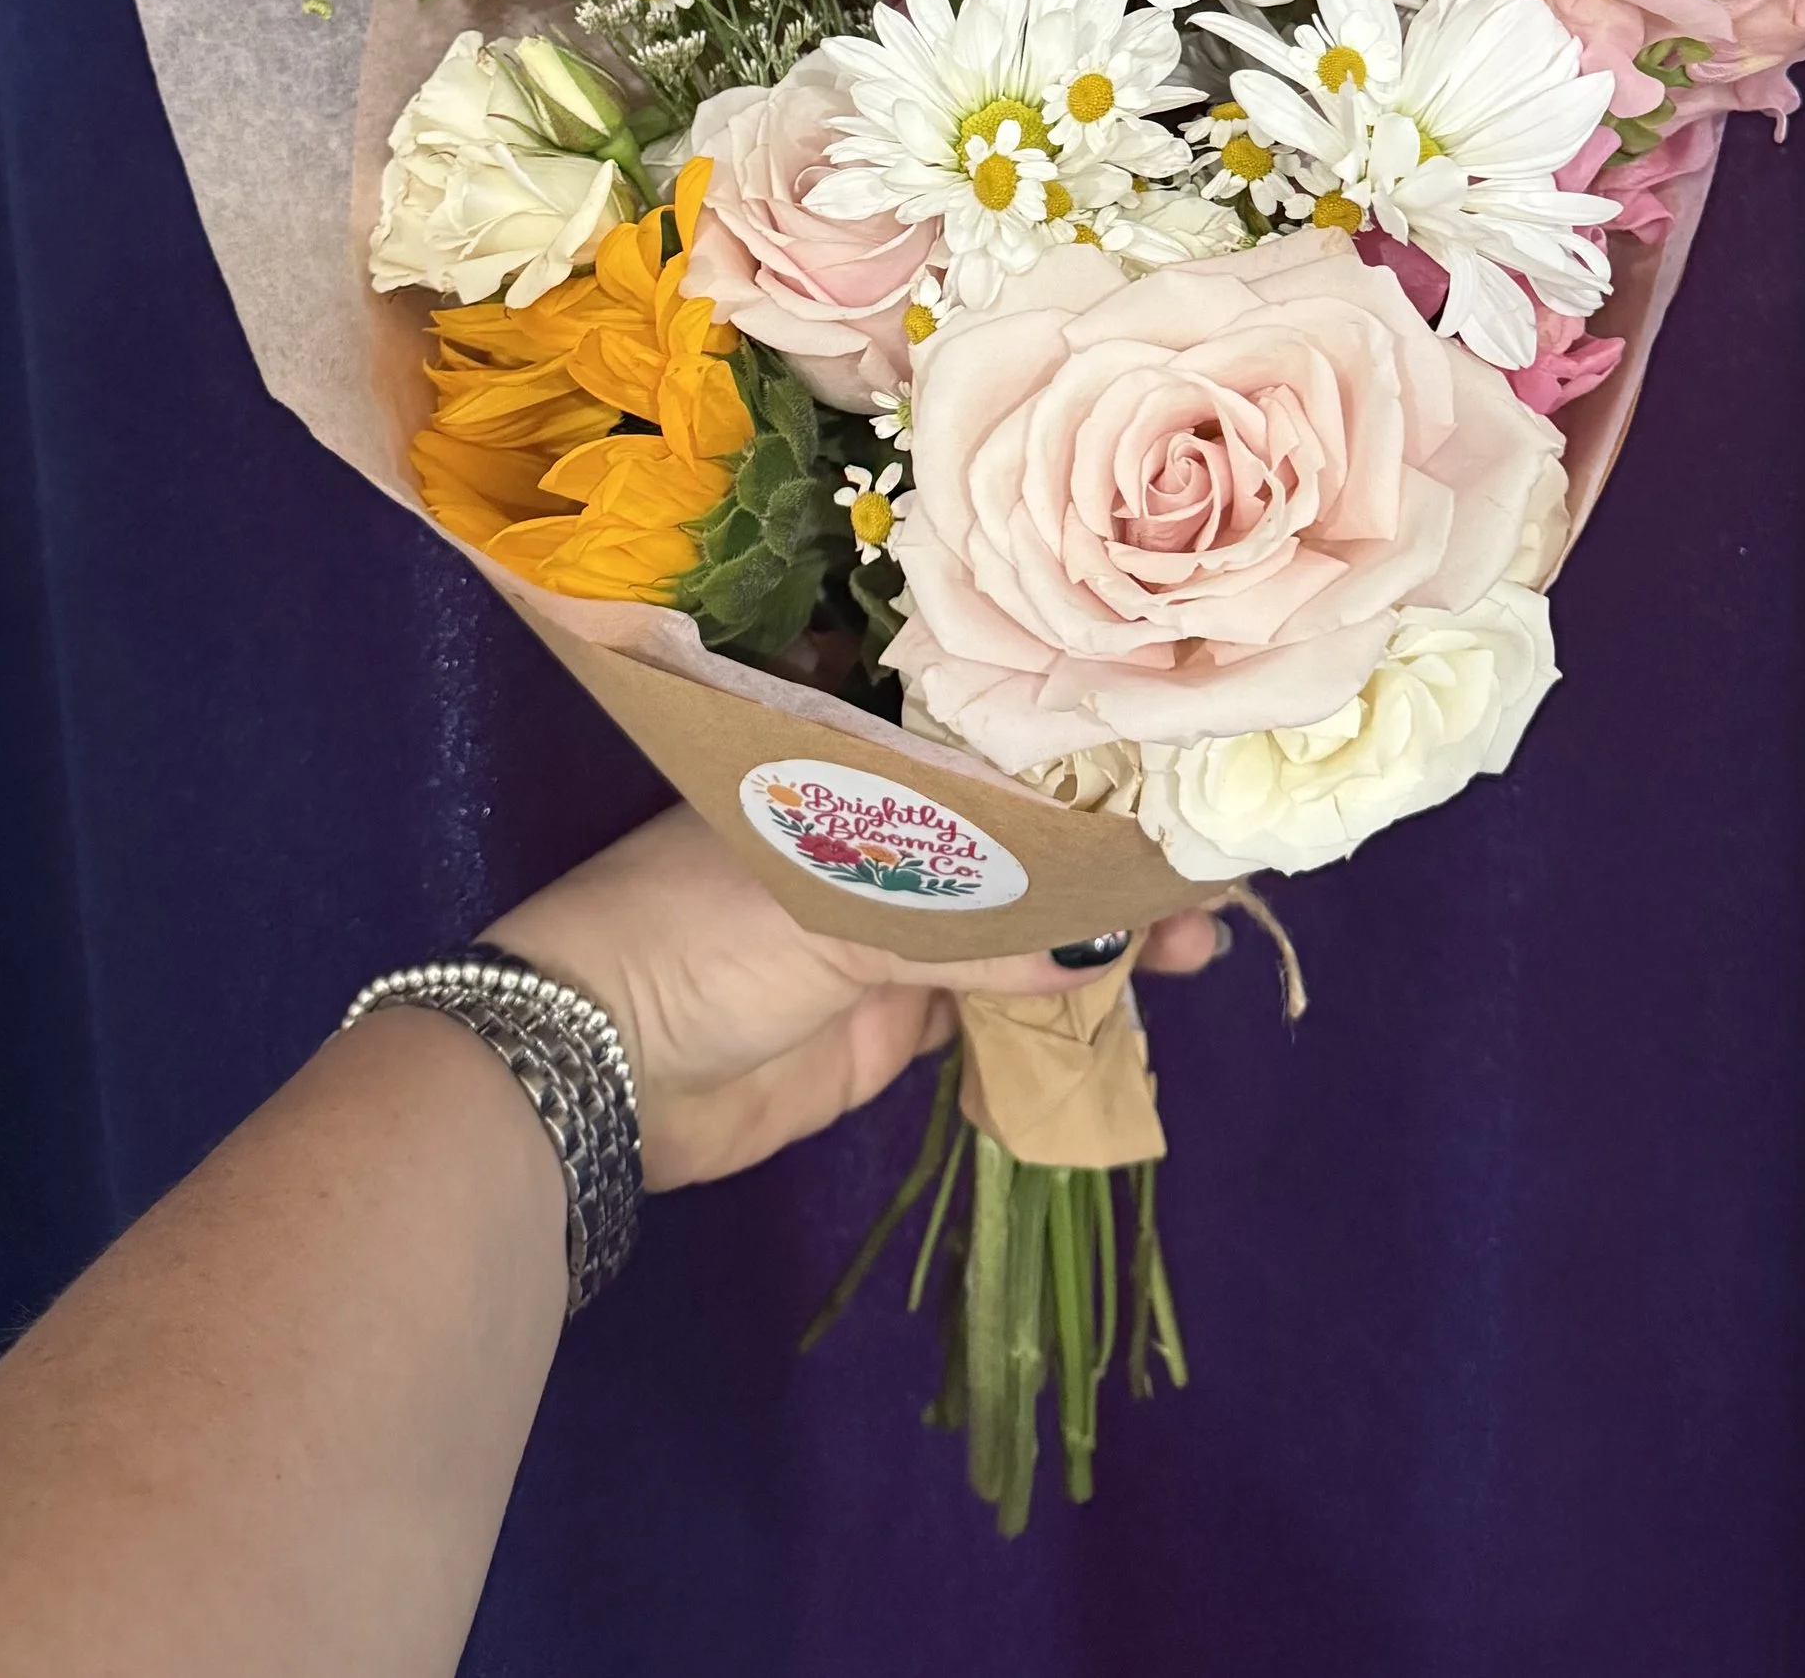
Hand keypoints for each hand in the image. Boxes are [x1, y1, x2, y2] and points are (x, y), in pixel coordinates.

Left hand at [484, 805, 1224, 1186]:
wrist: (594, 1075)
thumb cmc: (692, 936)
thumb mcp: (834, 913)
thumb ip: (970, 936)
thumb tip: (1101, 950)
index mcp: (853, 757)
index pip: (985, 730)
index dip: (1075, 741)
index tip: (1168, 748)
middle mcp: (884, 828)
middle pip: (1018, 828)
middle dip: (1108, 843)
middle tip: (1210, 859)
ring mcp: (890, 922)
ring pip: (1021, 916)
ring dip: (1100, 929)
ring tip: (1196, 935)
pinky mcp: (891, 1014)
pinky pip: (997, 998)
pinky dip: (1062, 1000)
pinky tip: (1132, 995)